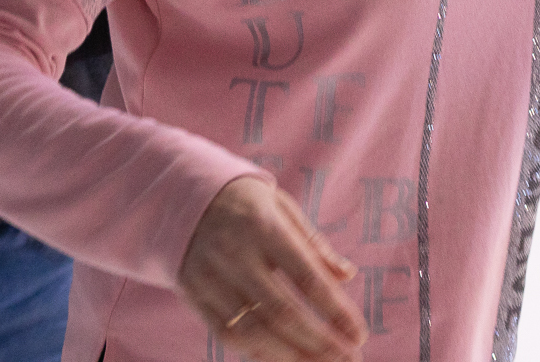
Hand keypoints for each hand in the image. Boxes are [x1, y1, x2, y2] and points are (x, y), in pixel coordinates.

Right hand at [178, 177, 366, 361]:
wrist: (180, 194)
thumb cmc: (245, 204)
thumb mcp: (280, 207)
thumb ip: (313, 243)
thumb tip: (347, 275)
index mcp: (262, 224)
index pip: (305, 275)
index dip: (335, 309)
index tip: (359, 335)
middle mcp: (234, 251)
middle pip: (282, 310)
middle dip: (320, 342)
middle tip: (349, 359)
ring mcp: (209, 274)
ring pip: (254, 330)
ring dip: (292, 356)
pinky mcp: (192, 292)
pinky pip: (226, 334)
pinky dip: (258, 353)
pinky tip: (284, 359)